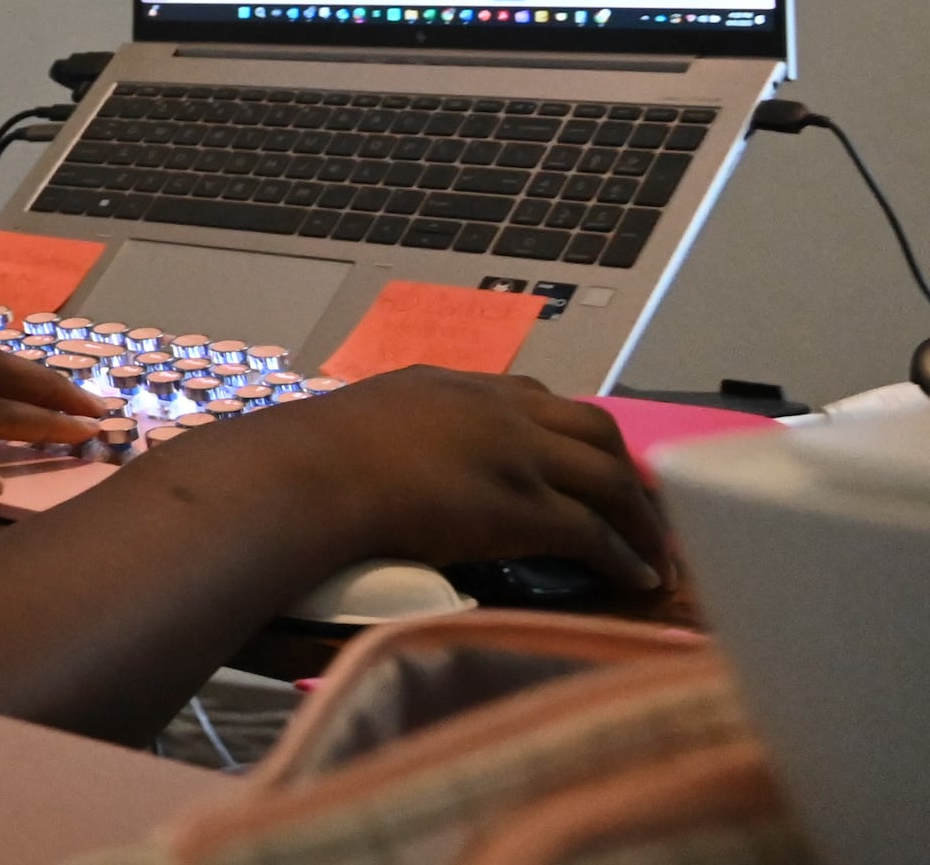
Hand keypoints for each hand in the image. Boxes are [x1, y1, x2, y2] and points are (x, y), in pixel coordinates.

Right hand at [187, 366, 666, 590]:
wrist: (309, 476)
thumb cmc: (309, 459)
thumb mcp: (358, 426)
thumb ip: (389, 439)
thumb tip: (382, 472)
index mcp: (450, 386)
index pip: (532, 396)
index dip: (567, 430)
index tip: (582, 457)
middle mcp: (495, 409)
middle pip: (591, 427)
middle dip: (625, 466)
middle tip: (641, 504)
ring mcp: (516, 454)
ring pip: (608, 475)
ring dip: (639, 514)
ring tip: (654, 548)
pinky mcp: (524, 506)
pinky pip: (595, 531)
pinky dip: (624, 555)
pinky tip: (637, 578)